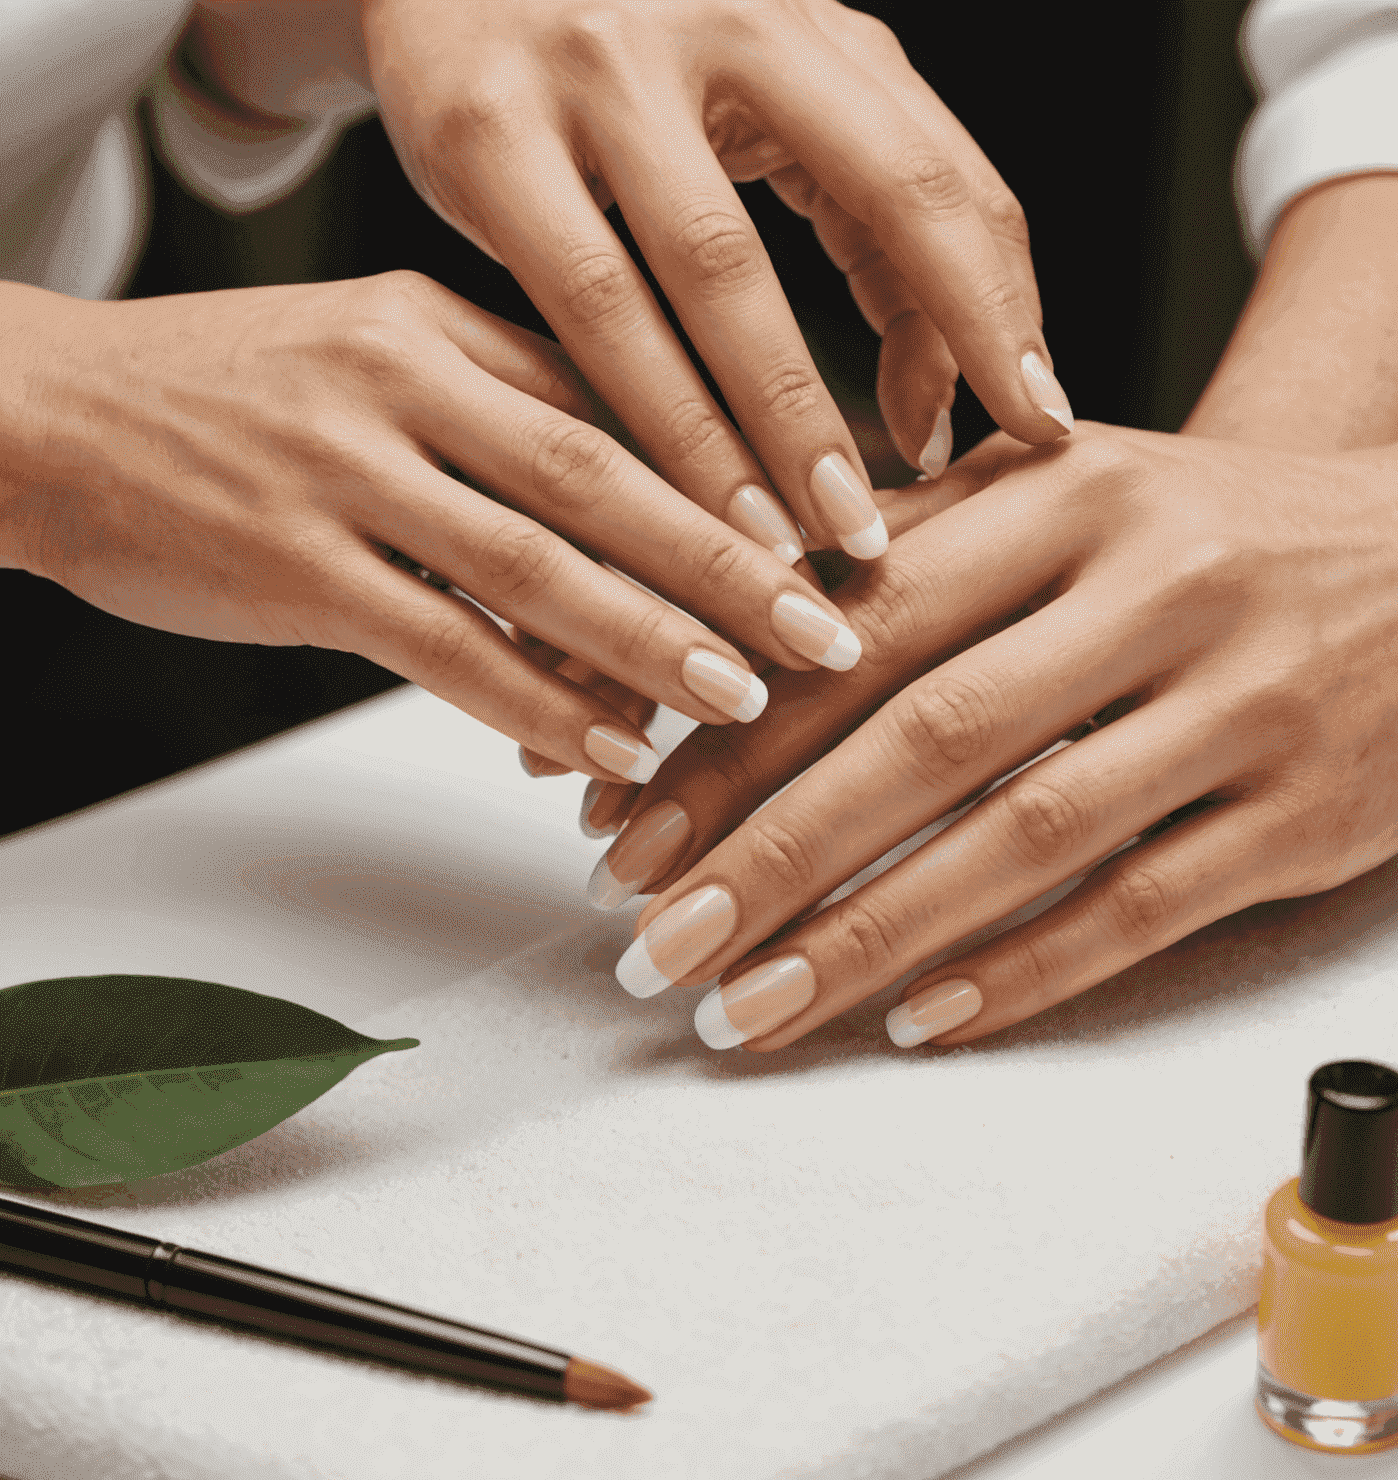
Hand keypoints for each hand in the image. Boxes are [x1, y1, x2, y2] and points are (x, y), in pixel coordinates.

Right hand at [0, 275, 862, 779]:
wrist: (46, 410)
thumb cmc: (233, 396)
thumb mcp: (377, 361)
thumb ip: (504, 423)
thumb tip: (632, 534)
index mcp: (444, 320)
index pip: (621, 399)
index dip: (732, 477)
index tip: (823, 540)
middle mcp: (405, 378)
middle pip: (606, 477)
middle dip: (730, 565)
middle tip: (828, 634)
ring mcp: (344, 470)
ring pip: (531, 564)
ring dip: (649, 641)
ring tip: (743, 703)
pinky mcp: (290, 564)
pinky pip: (435, 643)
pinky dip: (528, 701)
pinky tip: (601, 749)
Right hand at [330, 0, 1065, 551]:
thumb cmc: (615, 50)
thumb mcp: (756, 99)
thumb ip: (860, 224)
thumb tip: (928, 410)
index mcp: (812, 22)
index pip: (948, 173)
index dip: (1005, 310)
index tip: (1038, 428)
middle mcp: (729, 19)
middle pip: (883, 196)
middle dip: (938, 359)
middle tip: (951, 497)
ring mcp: (606, 66)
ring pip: (720, 274)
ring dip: (779, 423)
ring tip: (814, 541)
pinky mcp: (489, 129)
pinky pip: (590, 300)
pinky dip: (651, 414)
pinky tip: (686, 502)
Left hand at [583, 419, 1397, 1044]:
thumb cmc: (1210, 534)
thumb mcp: (1064, 497)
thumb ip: (906, 557)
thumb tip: (722, 661)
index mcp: (1062, 493)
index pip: (857, 626)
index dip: (726, 736)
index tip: (623, 829)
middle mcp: (1150, 586)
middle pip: (924, 735)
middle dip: (767, 853)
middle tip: (657, 945)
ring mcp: (1237, 702)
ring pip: (1023, 836)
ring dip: (870, 934)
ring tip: (754, 1006)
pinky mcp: (1303, 813)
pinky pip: (1140, 907)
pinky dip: (1020, 971)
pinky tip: (918, 1020)